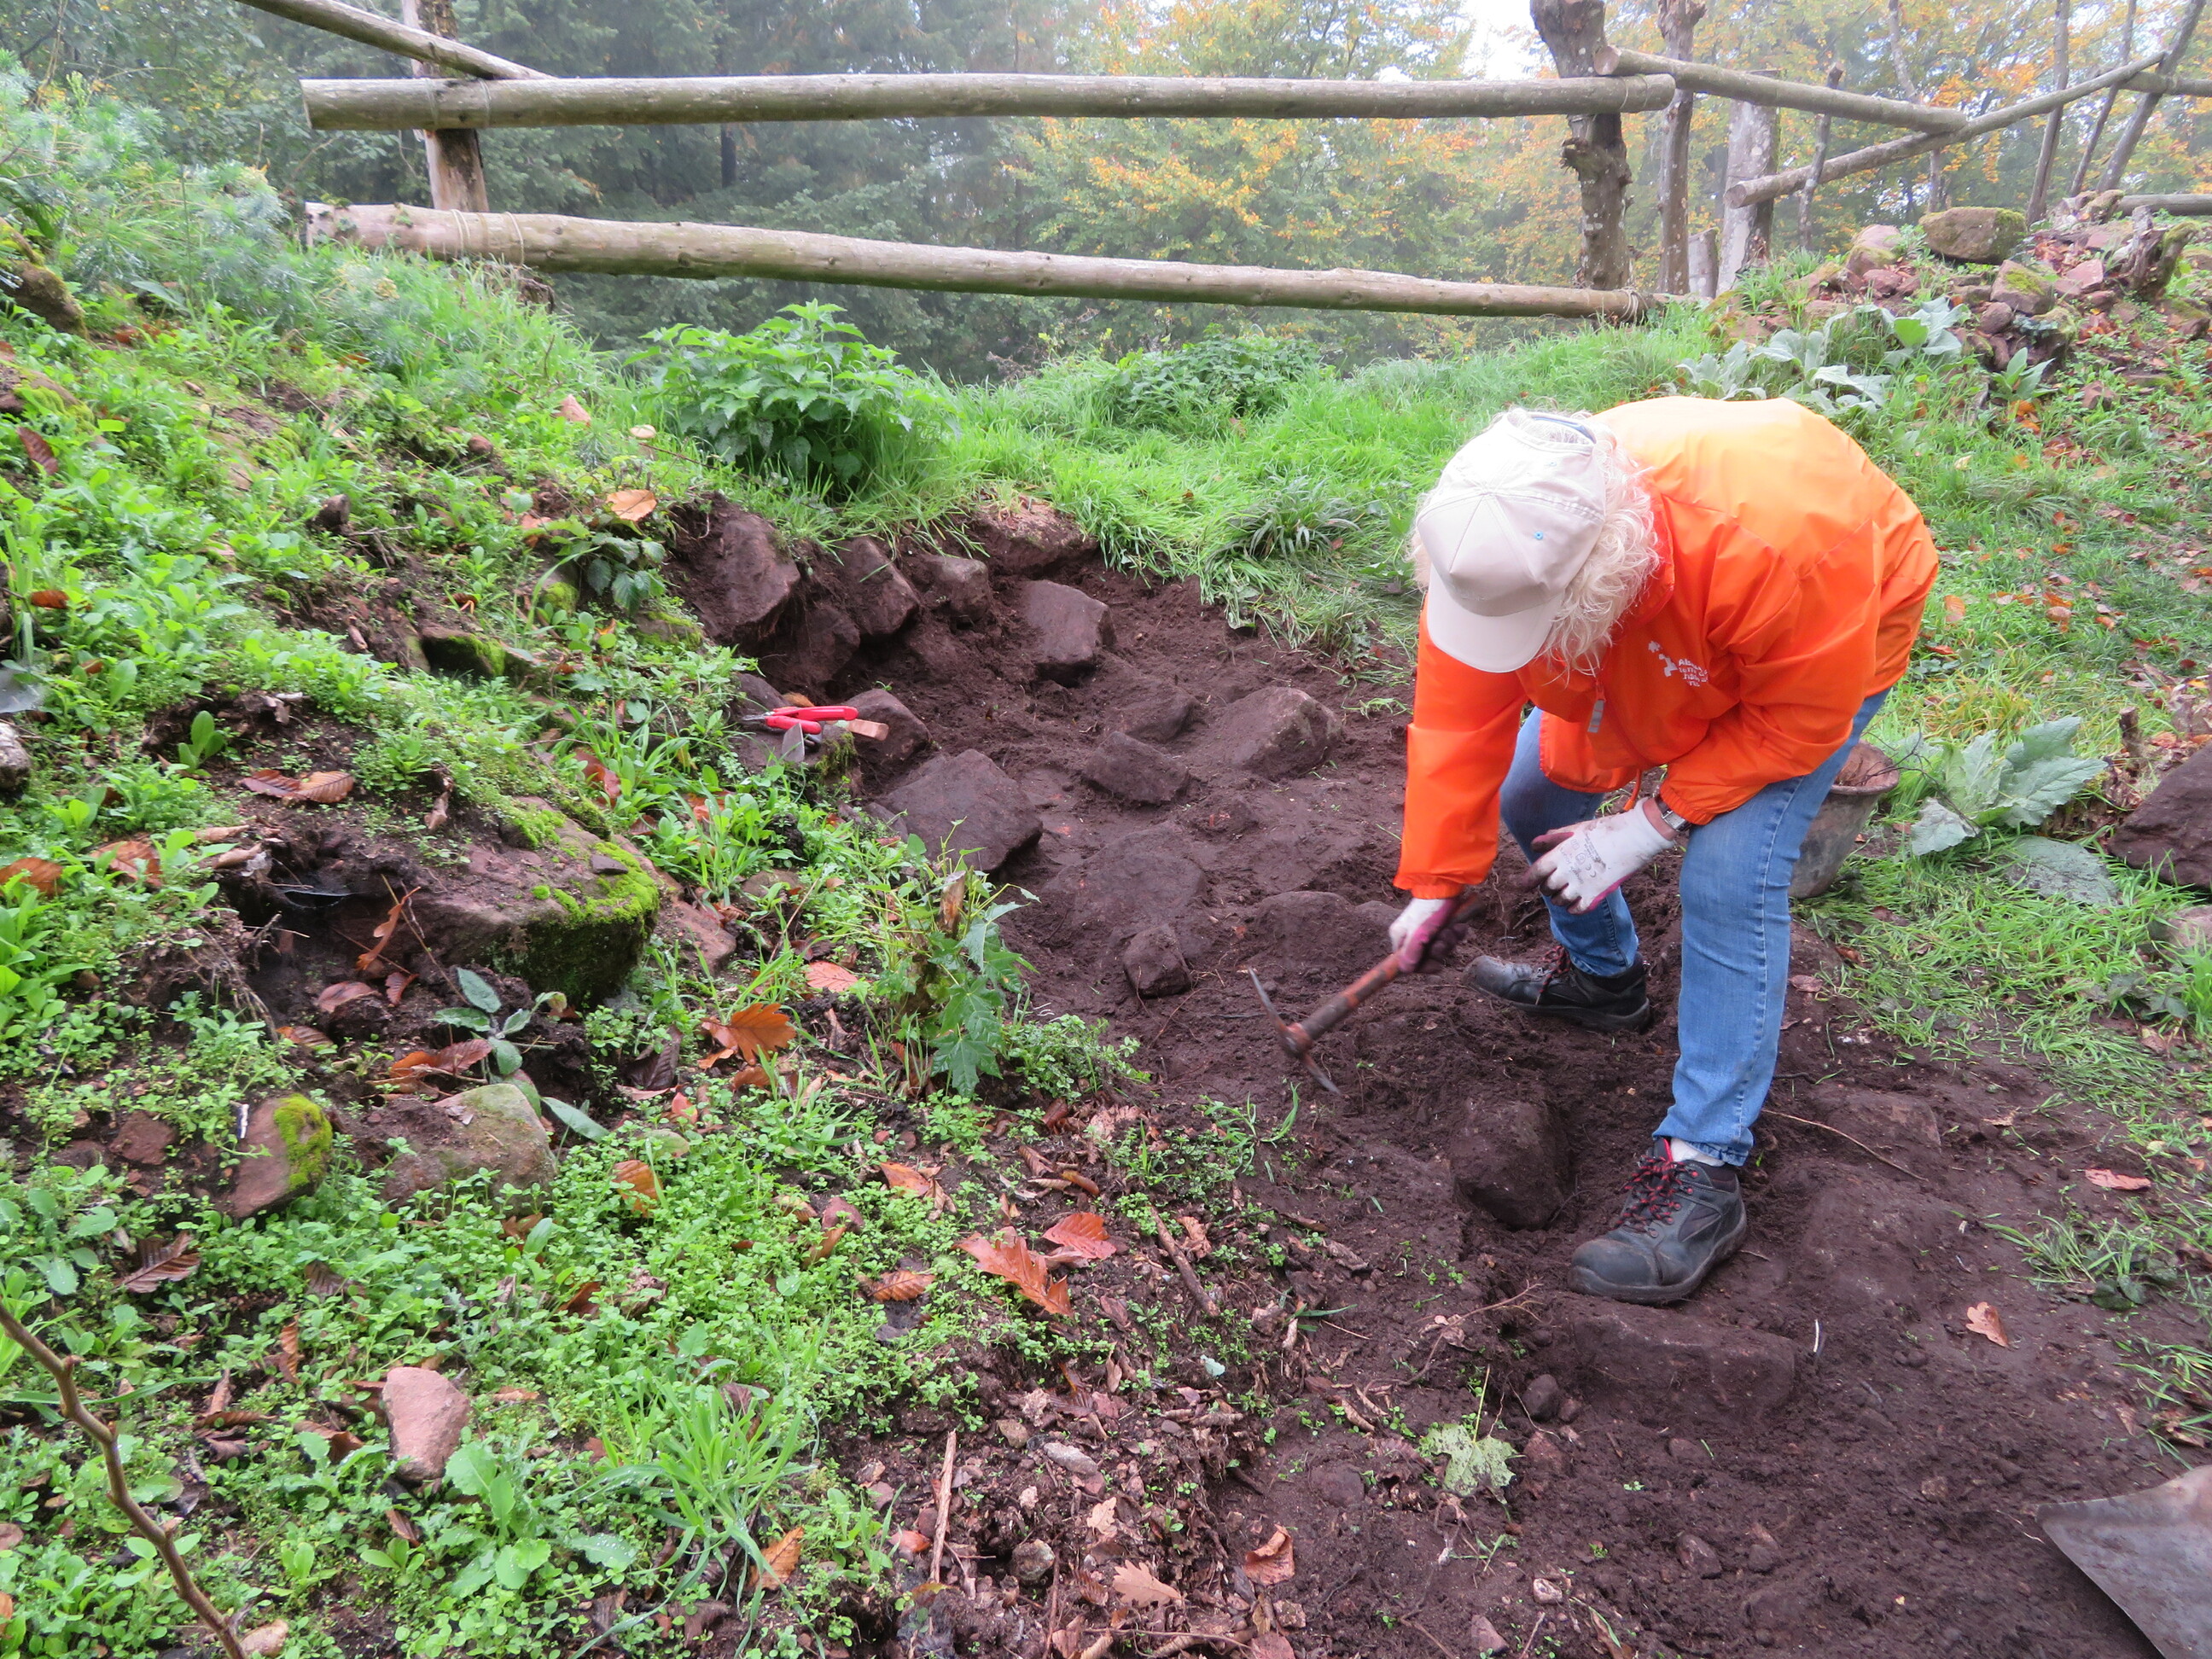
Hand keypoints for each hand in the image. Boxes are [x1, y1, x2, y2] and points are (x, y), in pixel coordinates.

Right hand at [1389, 892, 1466, 971]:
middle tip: (1443, 941)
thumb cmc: (1428, 910)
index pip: (1409, 962)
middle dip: (1439, 950)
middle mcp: (1412, 935)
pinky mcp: (1441, 924)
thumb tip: (1405, 970)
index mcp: (1400, 938)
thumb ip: (1411, 953)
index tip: (1436, 965)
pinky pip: (1450, 937)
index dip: (1423, 966)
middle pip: (1427, 956)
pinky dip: (1456, 933)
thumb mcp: (1418, 934)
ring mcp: (1427, 930)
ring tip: (1451, 929)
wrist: (1444, 886)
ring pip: (1441, 947)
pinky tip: (1458, 926)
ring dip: (1449, 941)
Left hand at [1529, 802, 1675, 913]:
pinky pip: (1578, 909)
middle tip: (1551, 884)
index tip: (1521, 885)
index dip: (1526, 881)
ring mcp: (1581, 884)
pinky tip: (1575, 904)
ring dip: (1559, 898)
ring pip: (1560, 900)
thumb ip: (1554, 837)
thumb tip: (1536, 845)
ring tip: (1563, 893)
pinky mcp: (1596, 894)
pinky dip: (1574, 908)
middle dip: (1546, 887)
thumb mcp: (1576, 828)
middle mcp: (1567, 871)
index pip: (1536, 872)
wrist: (1634, 837)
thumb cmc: (1604, 829)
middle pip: (1547, 888)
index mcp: (1560, 854)